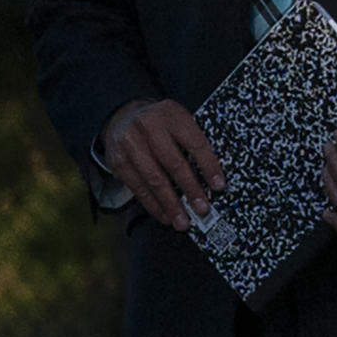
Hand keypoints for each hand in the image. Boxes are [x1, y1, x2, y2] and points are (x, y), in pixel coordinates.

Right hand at [100, 98, 224, 231]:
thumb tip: (212, 176)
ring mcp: (130, 144)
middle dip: (190, 189)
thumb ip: (192, 140)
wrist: (123, 115)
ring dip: (171, 204)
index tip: (218, 186)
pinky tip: (165, 216)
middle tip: (202, 209)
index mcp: (171, 114)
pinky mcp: (118, 161)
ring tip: (183, 221)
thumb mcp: (177, 120)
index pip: (194, 142)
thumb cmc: (159, 122)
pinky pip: (138, 188)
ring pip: (154, 179)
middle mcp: (148, 126)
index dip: (208, 166)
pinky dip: (153, 205)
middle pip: (173, 163)